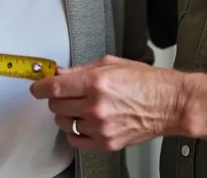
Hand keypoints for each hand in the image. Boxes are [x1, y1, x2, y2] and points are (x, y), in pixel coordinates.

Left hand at [29, 55, 184, 151]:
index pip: (54, 87)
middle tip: (66, 94)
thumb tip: (60, 73)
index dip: (40, 87)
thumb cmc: (146, 82)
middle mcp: (96, 106)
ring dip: (65, 114)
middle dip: (57, 98)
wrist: (169, 104)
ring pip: (63, 122)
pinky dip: (74, 131)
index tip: (37, 88)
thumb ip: (81, 69)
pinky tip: (83, 123)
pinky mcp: (106, 142)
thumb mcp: (111, 64)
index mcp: (96, 83)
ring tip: (80, 107)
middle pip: (56, 106)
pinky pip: (75, 140)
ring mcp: (100, 127)